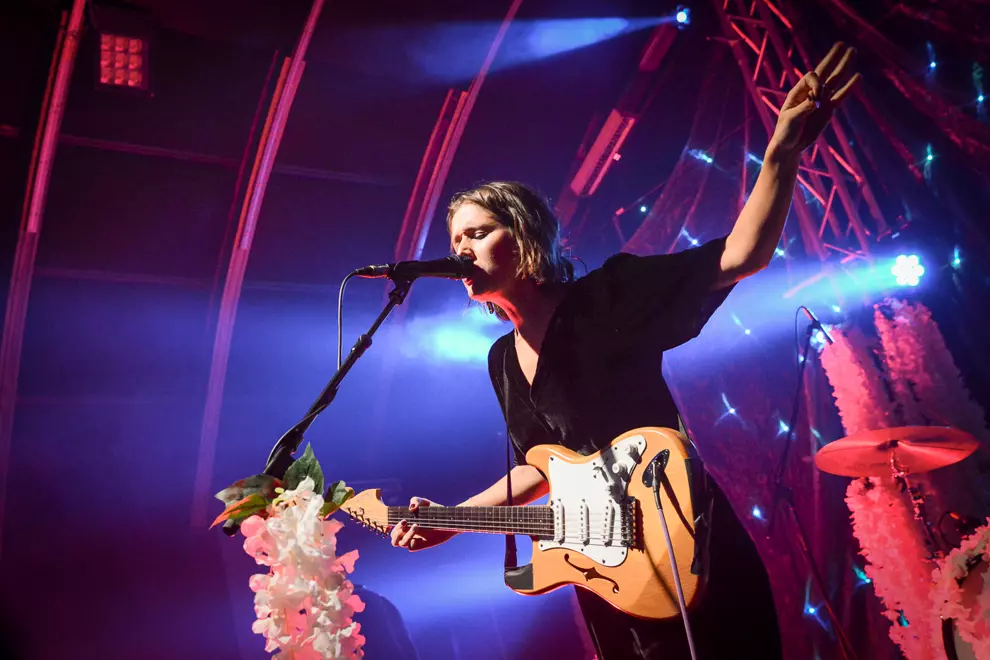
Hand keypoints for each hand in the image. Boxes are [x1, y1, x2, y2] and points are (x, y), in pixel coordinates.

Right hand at [389, 497, 456, 551]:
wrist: (448, 519)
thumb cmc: (433, 510)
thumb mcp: (425, 502)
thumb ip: (416, 500)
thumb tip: (411, 507)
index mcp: (405, 525)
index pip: (393, 529)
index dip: (392, 527)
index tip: (402, 520)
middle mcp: (408, 534)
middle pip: (394, 539)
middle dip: (397, 532)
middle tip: (405, 522)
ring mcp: (414, 540)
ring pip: (402, 543)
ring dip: (406, 535)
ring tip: (416, 526)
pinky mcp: (422, 545)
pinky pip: (412, 547)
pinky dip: (413, 542)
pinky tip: (421, 537)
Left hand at [767, 42, 860, 162]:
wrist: (789, 147)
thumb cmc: (785, 132)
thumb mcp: (791, 120)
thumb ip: (804, 108)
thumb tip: (817, 99)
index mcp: (798, 91)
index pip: (812, 77)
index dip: (817, 84)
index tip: (816, 100)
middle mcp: (810, 92)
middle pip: (824, 71)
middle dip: (833, 58)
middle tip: (842, 44)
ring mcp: (820, 100)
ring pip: (834, 80)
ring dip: (843, 67)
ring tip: (852, 52)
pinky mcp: (828, 110)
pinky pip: (841, 96)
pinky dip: (849, 87)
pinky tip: (858, 77)